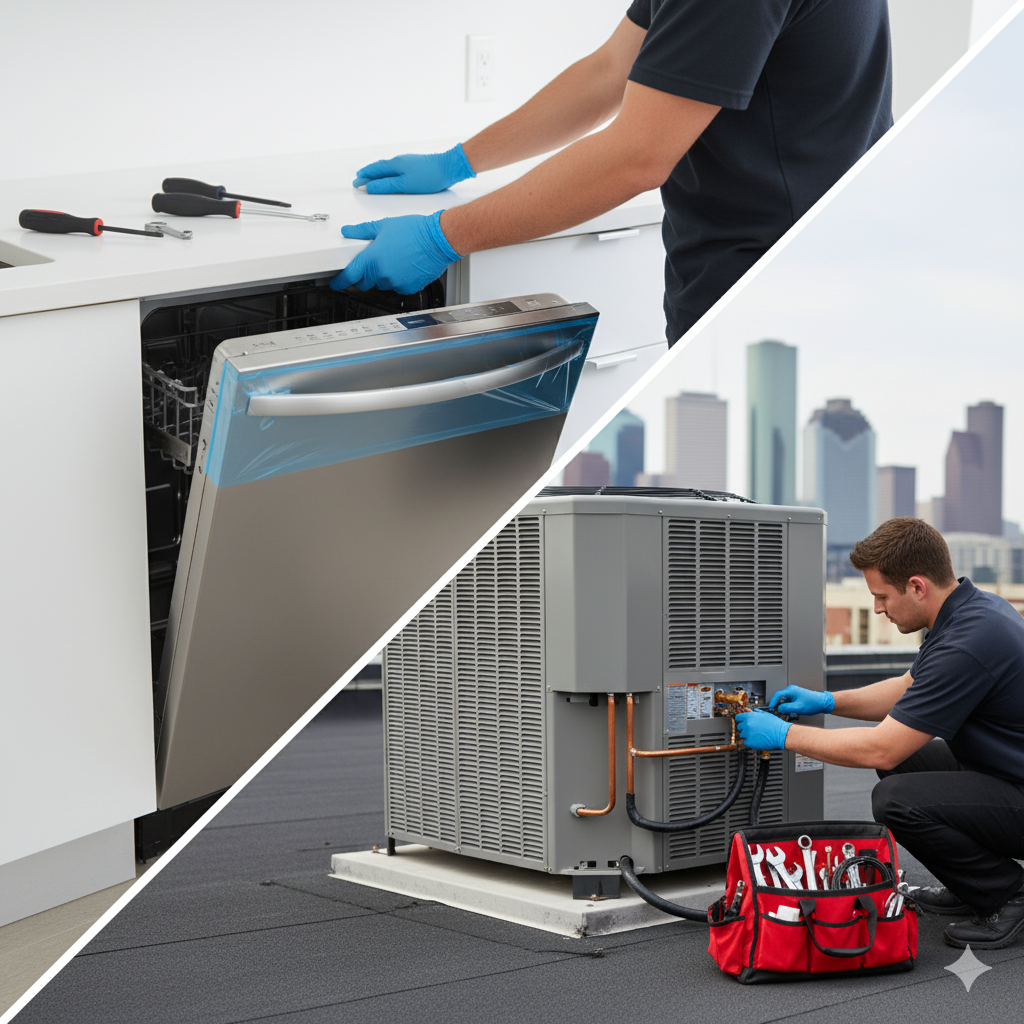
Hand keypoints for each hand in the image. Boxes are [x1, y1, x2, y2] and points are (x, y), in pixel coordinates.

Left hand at [330, 212, 460, 294]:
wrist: (437, 240)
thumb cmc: (415, 231)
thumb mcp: (384, 225)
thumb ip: (362, 231)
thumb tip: (348, 231)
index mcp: (372, 259)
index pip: (350, 275)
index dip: (340, 281)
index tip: (336, 283)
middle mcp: (383, 274)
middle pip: (365, 283)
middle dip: (364, 276)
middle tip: (371, 264)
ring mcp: (396, 283)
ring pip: (382, 285)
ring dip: (383, 277)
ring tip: (394, 260)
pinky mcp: (408, 287)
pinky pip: (398, 287)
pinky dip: (398, 280)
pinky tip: (405, 267)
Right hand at [353, 144, 475, 194]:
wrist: (448, 167)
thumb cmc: (430, 177)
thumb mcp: (405, 185)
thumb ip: (386, 186)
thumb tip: (370, 187)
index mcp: (395, 164)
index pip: (374, 171)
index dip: (363, 177)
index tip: (355, 183)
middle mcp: (399, 160)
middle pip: (378, 167)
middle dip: (367, 173)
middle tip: (358, 178)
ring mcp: (406, 161)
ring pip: (386, 166)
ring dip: (375, 171)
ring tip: (369, 175)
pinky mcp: (414, 164)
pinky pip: (394, 167)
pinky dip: (386, 171)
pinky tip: (389, 174)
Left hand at [736, 709, 790, 751]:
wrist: (781, 734)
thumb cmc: (775, 724)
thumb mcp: (765, 714)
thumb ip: (755, 712)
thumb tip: (750, 710)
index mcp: (749, 717)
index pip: (738, 718)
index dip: (740, 720)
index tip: (741, 722)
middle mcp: (747, 724)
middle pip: (739, 727)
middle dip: (744, 728)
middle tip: (752, 730)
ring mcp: (748, 734)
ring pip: (742, 735)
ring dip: (747, 735)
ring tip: (757, 735)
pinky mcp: (750, 742)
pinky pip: (746, 742)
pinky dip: (750, 742)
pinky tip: (757, 740)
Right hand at [768, 685, 834, 716]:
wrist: (823, 702)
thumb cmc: (813, 703)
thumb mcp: (798, 707)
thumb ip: (787, 708)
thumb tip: (779, 709)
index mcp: (791, 691)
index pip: (777, 695)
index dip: (772, 702)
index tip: (770, 708)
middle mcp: (792, 690)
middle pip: (780, 698)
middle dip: (779, 705)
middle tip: (779, 712)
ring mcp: (794, 693)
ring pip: (785, 700)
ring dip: (785, 707)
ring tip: (790, 713)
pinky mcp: (797, 696)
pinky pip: (789, 701)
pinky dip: (789, 706)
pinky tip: (794, 711)